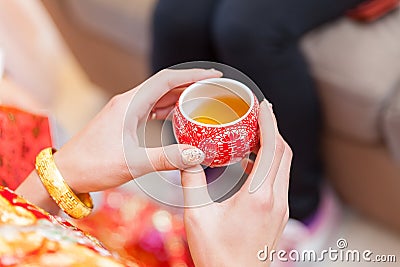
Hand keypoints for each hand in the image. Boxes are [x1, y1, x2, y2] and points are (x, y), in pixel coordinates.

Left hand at [53, 68, 221, 193]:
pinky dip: (169, 108)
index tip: (212, 76)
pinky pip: (152, 109)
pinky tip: (180, 114)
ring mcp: (126, 111)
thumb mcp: (133, 163)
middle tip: (214, 88)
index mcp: (129, 104)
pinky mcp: (125, 122)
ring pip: (158, 96)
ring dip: (180, 95)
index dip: (192, 75)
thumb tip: (197, 154)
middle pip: (164, 85)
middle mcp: (128, 102)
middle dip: (190, 84)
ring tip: (203, 98)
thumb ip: (166, 158)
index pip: (166, 80)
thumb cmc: (93, 165)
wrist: (66, 173)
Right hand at [181, 100, 291, 266]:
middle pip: (283, 152)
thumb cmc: (218, 255)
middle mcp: (276, 200)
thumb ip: (192, 183)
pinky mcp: (280, 215)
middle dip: (272, 129)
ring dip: (272, 146)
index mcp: (258, 197)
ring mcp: (281, 208)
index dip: (269, 122)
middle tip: (257, 114)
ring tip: (252, 134)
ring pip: (284, 166)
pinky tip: (249, 164)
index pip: (271, 148)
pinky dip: (269, 163)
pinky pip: (279, 179)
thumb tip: (187, 158)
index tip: (263, 105)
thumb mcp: (197, 216)